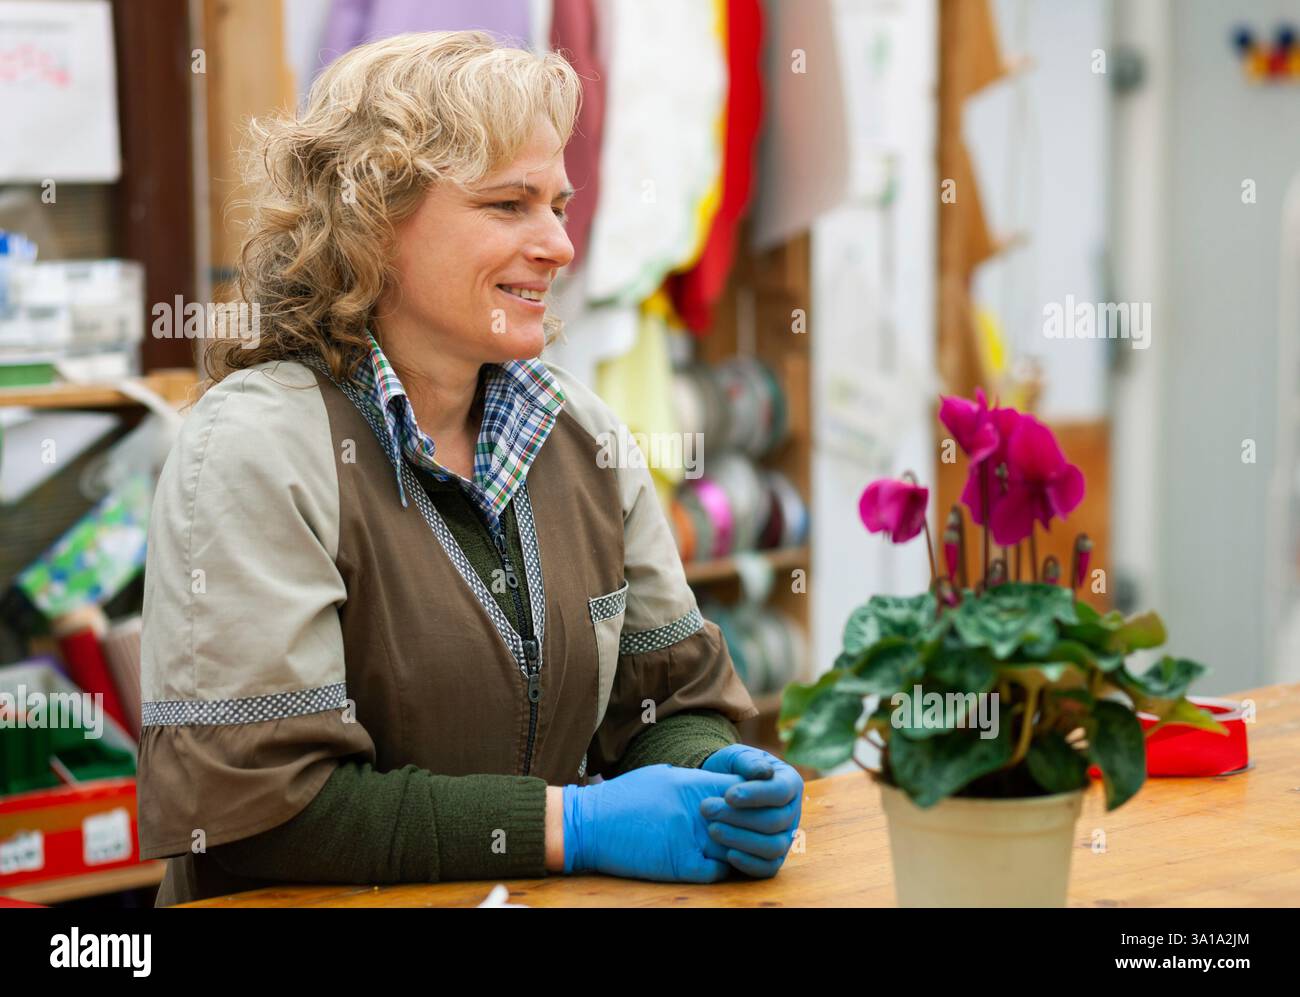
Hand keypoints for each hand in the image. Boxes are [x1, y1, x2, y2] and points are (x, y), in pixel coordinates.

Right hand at [562, 764, 743, 882]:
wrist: (590, 823)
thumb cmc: (623, 797)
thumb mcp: (662, 776)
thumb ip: (693, 781)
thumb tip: (718, 788)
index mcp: (694, 784)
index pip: (743, 790)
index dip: (753, 799)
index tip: (754, 806)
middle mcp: (697, 810)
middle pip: (747, 821)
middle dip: (755, 827)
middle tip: (755, 832)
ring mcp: (689, 838)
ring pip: (736, 847)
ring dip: (741, 851)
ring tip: (741, 851)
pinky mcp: (679, 864)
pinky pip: (717, 871)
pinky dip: (722, 870)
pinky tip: (719, 866)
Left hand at [699, 743, 803, 877]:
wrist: (719, 788)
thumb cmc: (731, 769)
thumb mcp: (736, 757)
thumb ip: (749, 762)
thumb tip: (765, 772)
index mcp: (789, 783)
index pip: (780, 792)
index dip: (756, 795)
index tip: (728, 795)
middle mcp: (792, 812)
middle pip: (774, 821)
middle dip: (739, 817)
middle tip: (707, 809)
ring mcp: (785, 837)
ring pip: (773, 847)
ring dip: (741, 840)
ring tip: (712, 830)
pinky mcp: (774, 857)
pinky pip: (768, 868)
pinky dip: (750, 864)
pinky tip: (727, 855)